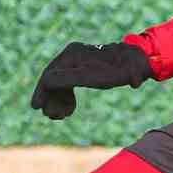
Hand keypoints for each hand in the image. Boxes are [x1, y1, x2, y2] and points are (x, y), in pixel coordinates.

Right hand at [29, 40, 153, 119]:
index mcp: (71, 55)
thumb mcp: (90, 77)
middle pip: (53, 80)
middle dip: (51, 99)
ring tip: (62, 115)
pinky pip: (70, 84)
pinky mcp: (85, 69)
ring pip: (61, 84)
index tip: (36, 108)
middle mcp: (72, 55)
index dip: (41, 93)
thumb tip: (46, 83)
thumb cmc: (115, 71)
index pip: (49, 76)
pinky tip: (69, 109)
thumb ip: (67, 79)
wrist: (136, 64)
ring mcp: (78, 62)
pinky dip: (67, 97)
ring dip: (59, 100)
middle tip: (53, 117)